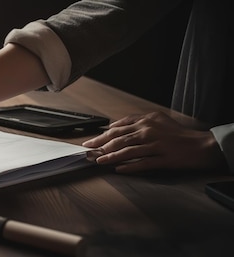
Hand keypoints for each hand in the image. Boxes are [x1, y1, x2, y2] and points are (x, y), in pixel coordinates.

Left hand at [82, 111, 224, 172]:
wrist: (200, 145)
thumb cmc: (177, 133)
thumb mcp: (157, 120)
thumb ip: (137, 121)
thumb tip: (116, 127)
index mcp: (146, 120)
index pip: (118, 127)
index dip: (102, 134)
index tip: (91, 140)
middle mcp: (149, 130)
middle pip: (119, 138)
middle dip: (100, 145)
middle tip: (88, 151)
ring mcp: (155, 144)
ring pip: (127, 150)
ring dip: (110, 157)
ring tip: (99, 161)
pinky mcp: (162, 158)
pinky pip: (142, 163)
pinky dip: (129, 167)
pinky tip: (119, 170)